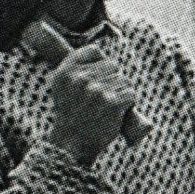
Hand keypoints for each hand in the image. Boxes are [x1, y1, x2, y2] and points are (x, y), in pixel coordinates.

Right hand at [42, 39, 136, 162]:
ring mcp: (96, 91)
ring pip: (124, 80)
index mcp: (65, 72)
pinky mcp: (112, 103)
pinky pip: (131, 94)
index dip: (100, 63)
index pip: (94, 50)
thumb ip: (76, 67)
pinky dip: (128, 104)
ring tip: (106, 107)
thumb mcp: (63, 87)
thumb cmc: (72, 114)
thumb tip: (99, 49)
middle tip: (100, 99)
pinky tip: (116, 113)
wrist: (72, 144)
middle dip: (112, 81)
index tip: (95, 79)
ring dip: (121, 93)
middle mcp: (79, 79)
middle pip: (113, 65)